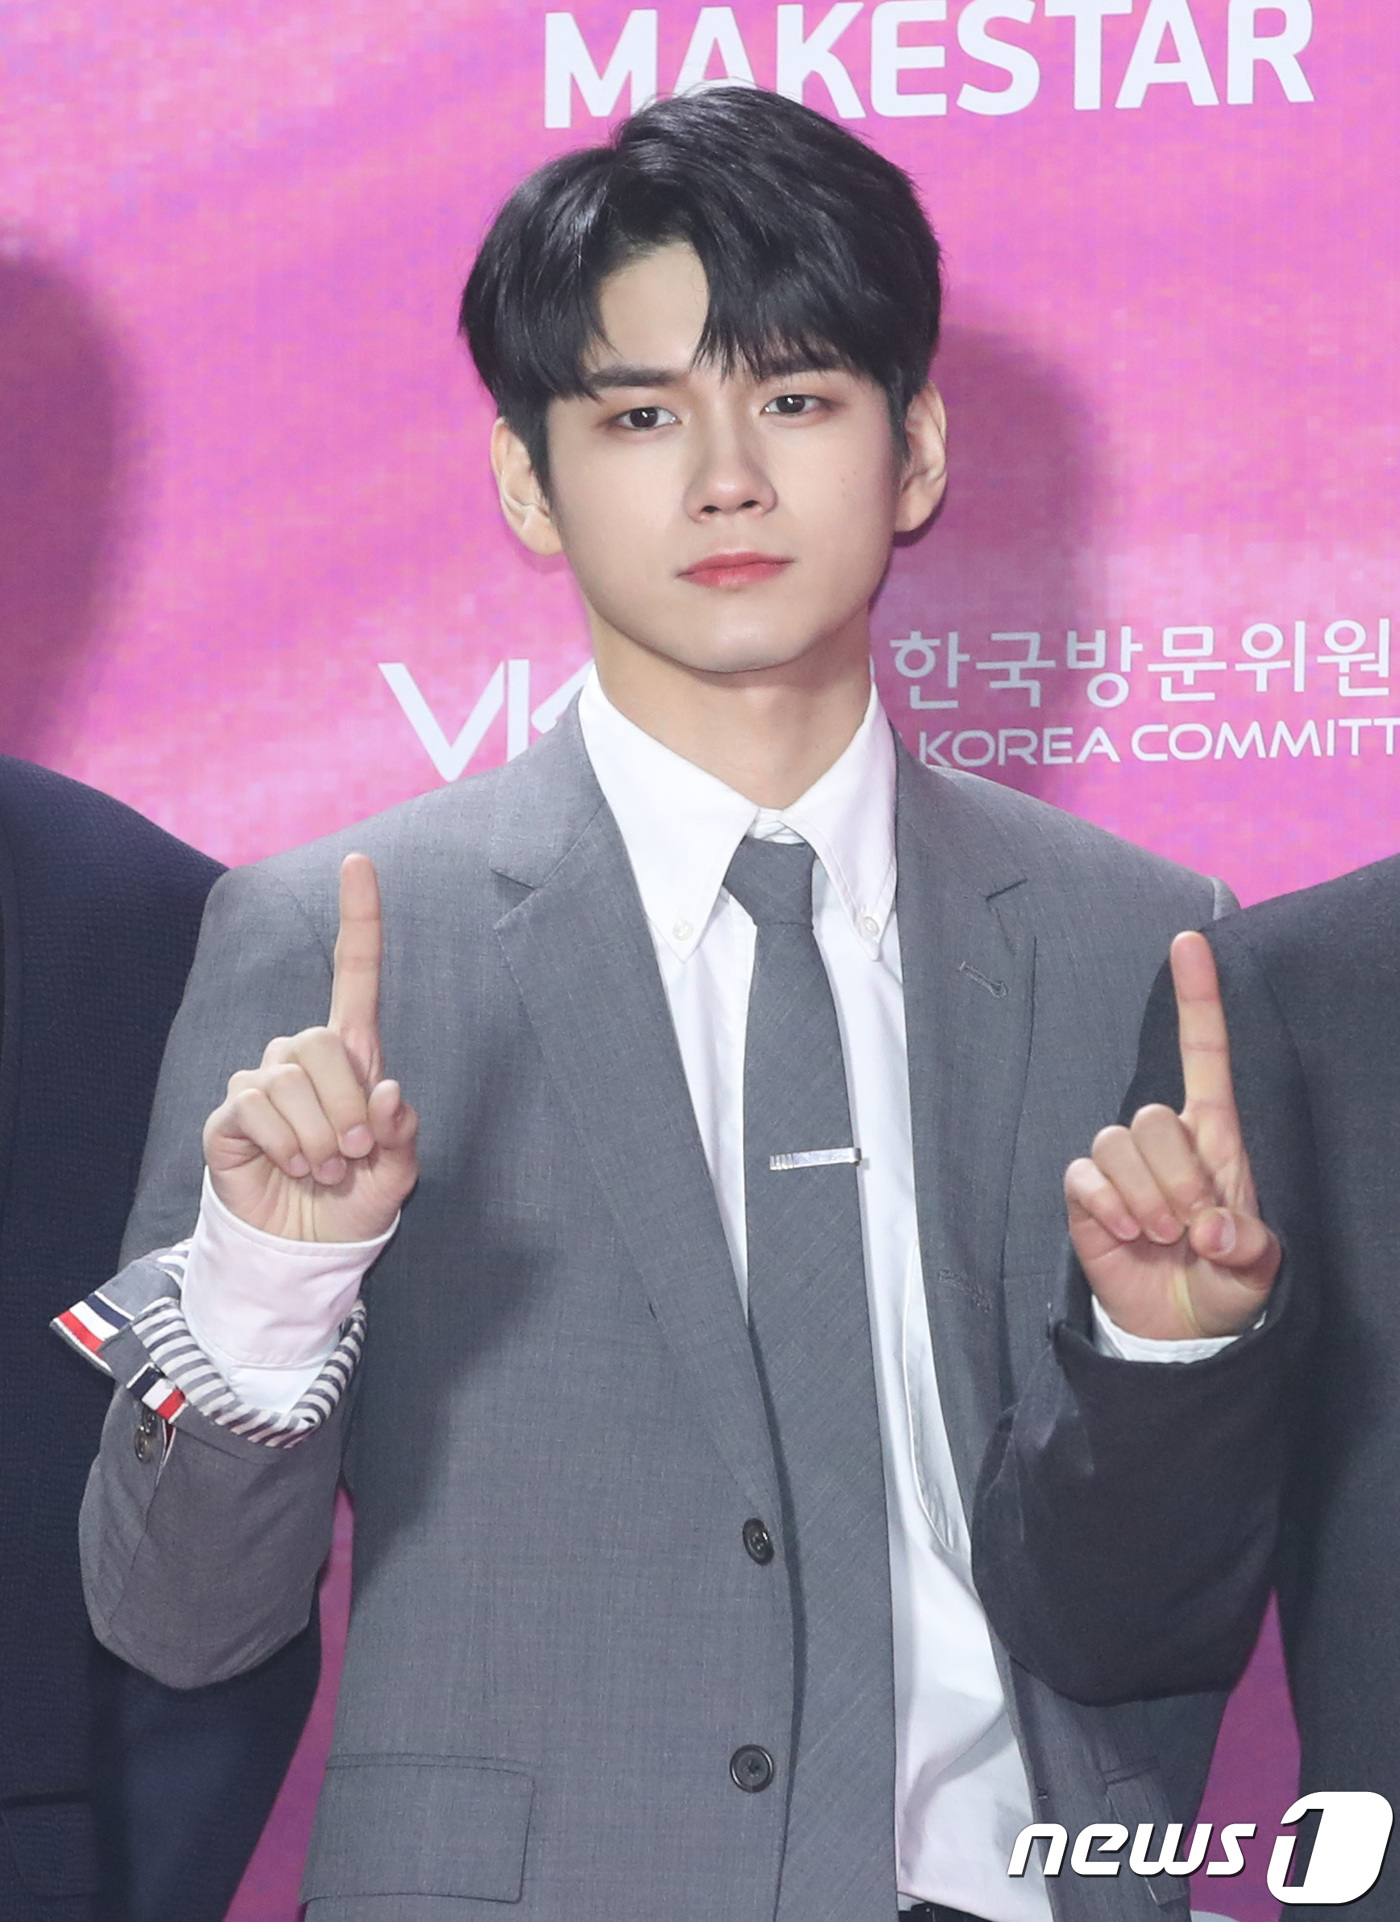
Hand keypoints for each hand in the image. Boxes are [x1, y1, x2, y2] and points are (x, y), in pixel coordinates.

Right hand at [203, 854, 418, 1240]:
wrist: (307, 1248)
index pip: (354, 973)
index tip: (359, 862)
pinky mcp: (231, 1114)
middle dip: (347, 1106)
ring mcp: (262, 1082)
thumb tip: (387, 1092)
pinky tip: (292, 1167)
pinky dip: (285, 1144)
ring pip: (290, 1079)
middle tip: (355, 1153)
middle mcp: (304, 1057)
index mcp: (353, 1056)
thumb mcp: (399, 1173)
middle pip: (322, 1041)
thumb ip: (403, 1135)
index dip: (359, 918)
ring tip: (325, 1170)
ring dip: (318, 1136)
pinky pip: (255, 1106)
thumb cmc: (357, 1200)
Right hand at [1064, 931, 1280, 1339]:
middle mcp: (1166, 1144)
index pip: (1204, 1057)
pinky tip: (1125, 1234)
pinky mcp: (1088, 1196)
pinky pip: (1084, 1177)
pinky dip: (1106, 1207)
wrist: (1179, 1328)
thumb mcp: (1258, 1269)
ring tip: (1160, 1237)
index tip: (1190, 943)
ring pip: (1116, 1143)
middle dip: (1175, 1178)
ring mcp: (1123, 1168)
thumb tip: (1215, 1230)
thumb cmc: (1225, 1282)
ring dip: (1143, 1197)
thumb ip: (1248, 1248)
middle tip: (1189, 1229)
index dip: (1198, 1000)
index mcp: (1215, 1140)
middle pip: (1153, 1117)